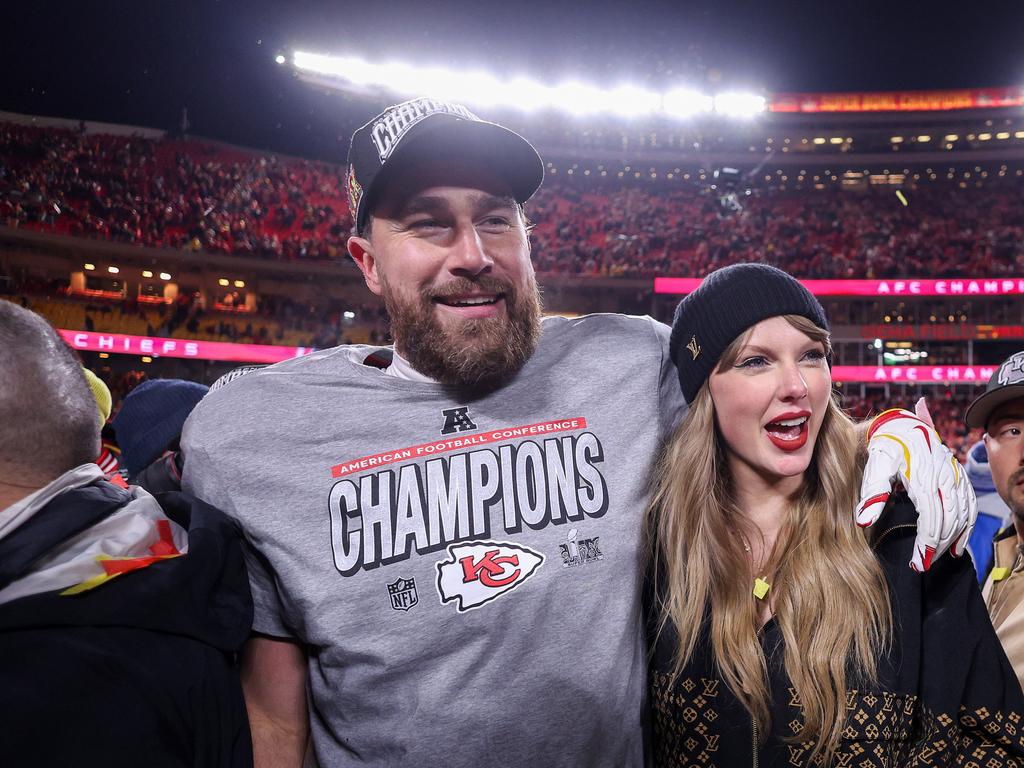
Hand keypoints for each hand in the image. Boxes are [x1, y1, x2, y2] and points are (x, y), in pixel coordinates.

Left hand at [856, 398, 976, 571]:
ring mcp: (955, 476)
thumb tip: (863, 522)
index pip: (931, 519)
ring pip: (962, 515)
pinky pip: (970, 505)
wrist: (901, 425)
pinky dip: (967, 527)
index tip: (917, 564)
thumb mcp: (875, 467)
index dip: (926, 544)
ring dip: (952, 540)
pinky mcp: (959, 477)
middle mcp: (945, 477)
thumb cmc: (885, 448)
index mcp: (924, 477)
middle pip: (949, 520)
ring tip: (936, 559)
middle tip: (922, 566)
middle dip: (936, 547)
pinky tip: (956, 546)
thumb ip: (872, 494)